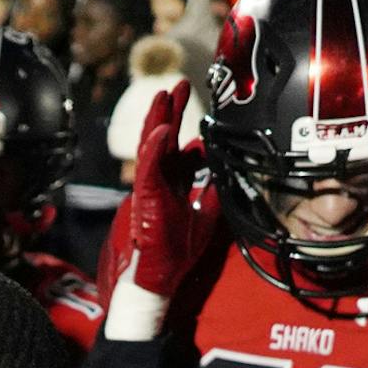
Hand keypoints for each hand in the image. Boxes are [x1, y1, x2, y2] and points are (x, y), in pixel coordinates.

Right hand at [124, 84, 214, 298]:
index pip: (179, 157)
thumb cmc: (174, 256)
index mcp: (171, 189)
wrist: (155, 280)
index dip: (191, 141)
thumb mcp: (205, 219)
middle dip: (171, 113)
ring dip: (158, 120)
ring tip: (164, 94)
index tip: (203, 130)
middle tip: (179, 86)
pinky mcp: (143, 200)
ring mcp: (148, 190)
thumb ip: (212, 195)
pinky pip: (147, 169)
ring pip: (151, 148)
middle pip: (163, 142)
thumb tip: (225, 176)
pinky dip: (153, 150)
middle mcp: (158, 185)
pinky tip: (160, 132)